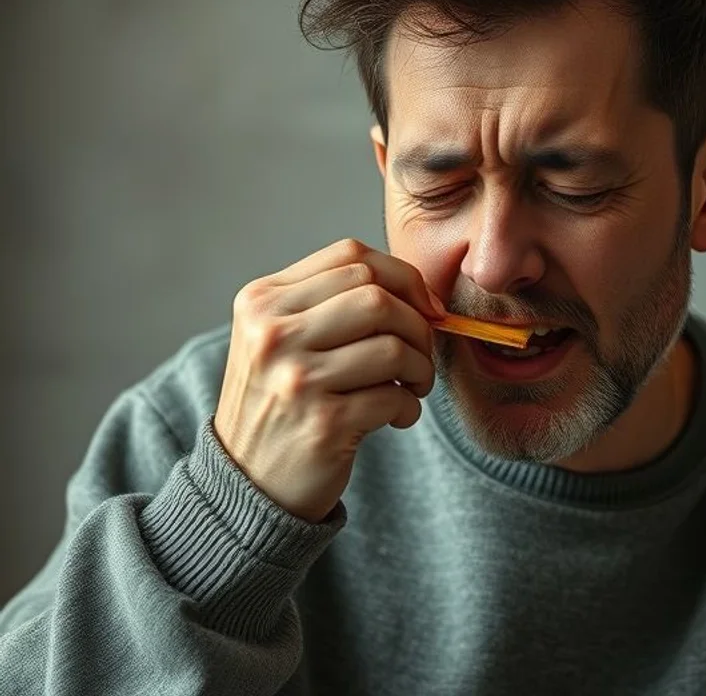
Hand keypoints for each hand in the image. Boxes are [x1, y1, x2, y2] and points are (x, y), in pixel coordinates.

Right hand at [213, 238, 444, 522]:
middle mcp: (272, 334)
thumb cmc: (280, 401)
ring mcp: (295, 379)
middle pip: (376, 297)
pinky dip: (409, 406)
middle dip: (417, 324)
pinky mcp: (322, 423)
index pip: (351, 257)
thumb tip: (420, 291)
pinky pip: (394, 396)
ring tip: (413, 385)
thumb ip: (332, 301)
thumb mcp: (280, 337)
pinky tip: (398, 416)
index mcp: (262, 301)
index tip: (425, 305)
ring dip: (420, 368)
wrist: (245, 482)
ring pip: (392, 347)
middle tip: (420, 352)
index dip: (403, 276)